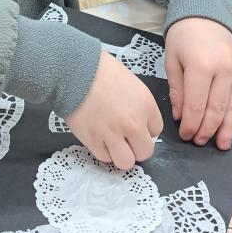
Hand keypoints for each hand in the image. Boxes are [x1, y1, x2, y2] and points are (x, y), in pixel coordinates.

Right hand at [65, 51, 162, 169]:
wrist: (74, 71)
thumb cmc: (102, 71)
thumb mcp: (132, 83)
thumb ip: (139, 106)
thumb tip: (138, 122)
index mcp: (146, 105)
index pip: (156, 131)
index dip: (144, 129)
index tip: (134, 124)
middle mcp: (133, 123)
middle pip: (145, 152)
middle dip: (135, 147)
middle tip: (124, 137)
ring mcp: (112, 134)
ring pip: (126, 161)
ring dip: (120, 154)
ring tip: (111, 142)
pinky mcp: (93, 140)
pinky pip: (104, 157)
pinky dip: (102, 150)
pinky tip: (97, 137)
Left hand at [164, 18, 231, 149]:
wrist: (205, 13)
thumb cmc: (183, 36)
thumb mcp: (172, 60)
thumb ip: (177, 89)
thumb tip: (179, 116)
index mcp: (200, 66)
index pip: (196, 104)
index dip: (190, 123)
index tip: (183, 135)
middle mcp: (222, 70)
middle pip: (215, 109)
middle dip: (206, 129)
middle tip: (196, 142)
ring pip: (231, 107)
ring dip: (224, 129)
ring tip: (219, 145)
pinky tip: (229, 130)